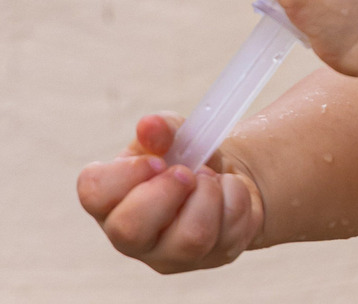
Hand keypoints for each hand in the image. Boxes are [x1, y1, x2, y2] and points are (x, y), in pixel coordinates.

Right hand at [77, 113, 262, 272]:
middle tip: (189, 172)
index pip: (94, 192)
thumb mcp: (175, 135)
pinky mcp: (211, 258)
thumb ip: (163, 129)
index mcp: (112, 199)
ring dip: (210, 193)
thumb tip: (150, 125)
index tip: (158, 159)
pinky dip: (237, 196)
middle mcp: (132, 237)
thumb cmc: (187, 159)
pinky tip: (229, 191)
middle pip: (130, 229)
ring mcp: (170, 254)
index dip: (127, 173)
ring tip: (211, 179)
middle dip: (168, 190)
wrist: (225, 177)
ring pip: (190, 237)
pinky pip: (230, 231)